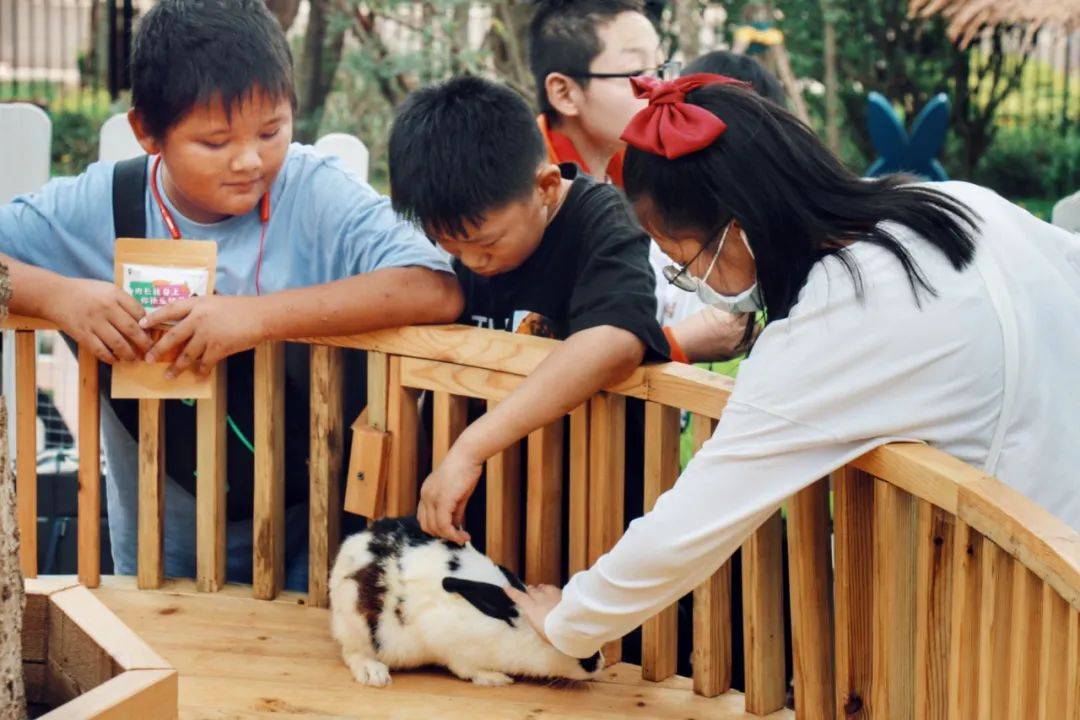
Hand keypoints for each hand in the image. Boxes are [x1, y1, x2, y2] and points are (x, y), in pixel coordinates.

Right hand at [48, 278, 152, 363]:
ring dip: (129, 354)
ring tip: (133, 359)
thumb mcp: (107, 289)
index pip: (139, 312)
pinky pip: (100, 350)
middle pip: (132, 329)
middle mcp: (106, 308)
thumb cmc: (85, 292)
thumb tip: (144, 320)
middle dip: (144, 343)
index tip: (152, 335)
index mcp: (115, 294)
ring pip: (118, 343)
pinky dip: (110, 357)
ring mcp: (94, 322)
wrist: (55, 294)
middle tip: (149, 351)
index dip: (148, 326)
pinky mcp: (82, 333)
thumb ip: (124, 302)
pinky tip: (115, 360)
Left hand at [142, 295, 264, 377]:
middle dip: (159, 349)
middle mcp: (199, 318)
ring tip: (168, 376)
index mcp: (197, 304)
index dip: (154, 317)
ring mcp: (208, 334)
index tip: (141, 325)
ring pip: (186, 354)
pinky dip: (202, 370)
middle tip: (148, 358)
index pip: (169, 309)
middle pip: (172, 336)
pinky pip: (205, 362)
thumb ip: (201, 310)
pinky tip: (199, 375)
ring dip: (177, 367)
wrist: (261, 316)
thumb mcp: (216, 302)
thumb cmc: (242, 308)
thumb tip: (188, 322)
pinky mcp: (218, 347)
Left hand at [417, 448, 482, 543]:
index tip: (451, 533)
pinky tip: (464, 535)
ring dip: (450, 537)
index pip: (424, 519)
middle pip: (427, 526)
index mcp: (426, 493)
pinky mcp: (442, 500)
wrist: (468, 455)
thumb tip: (456, 526)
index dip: (436, 529)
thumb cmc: (464, 470)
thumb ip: (455, 511)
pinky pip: (444, 524)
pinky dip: (453, 534)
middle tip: (458, 538)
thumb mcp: (458, 495)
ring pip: (435, 528)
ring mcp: (432, 498)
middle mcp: (425, 496)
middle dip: (442, 535)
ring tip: (464, 538)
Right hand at [504, 584, 560, 642]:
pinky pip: (554, 589)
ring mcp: (552, 595)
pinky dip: (551, 590)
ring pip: (544, 587)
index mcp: (532, 609)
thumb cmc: (553, 633)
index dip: (512, 592)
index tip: (506, 587)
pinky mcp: (563, 595)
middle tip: (529, 590)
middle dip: (530, 590)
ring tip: (540, 589)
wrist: (571, 625)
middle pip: (532, 590)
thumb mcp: (540, 631)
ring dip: (541, 588)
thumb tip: (532, 615)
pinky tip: (553, 591)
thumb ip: (535, 620)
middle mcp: (540, 599)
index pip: (519, 598)